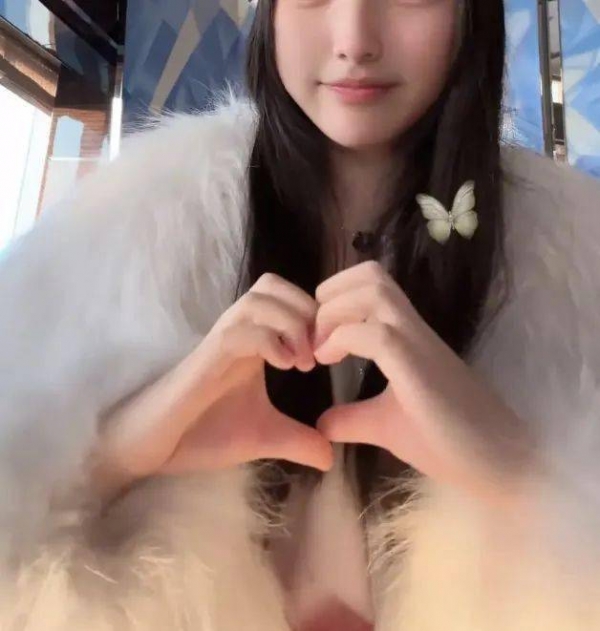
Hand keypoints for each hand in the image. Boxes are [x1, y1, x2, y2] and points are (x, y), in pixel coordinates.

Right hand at [92, 273, 333, 500]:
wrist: (155, 447)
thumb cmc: (204, 433)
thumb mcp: (264, 437)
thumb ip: (297, 440)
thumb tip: (330, 458)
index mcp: (252, 340)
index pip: (285, 295)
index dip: (314, 312)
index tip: (329, 351)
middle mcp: (236, 332)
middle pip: (272, 284)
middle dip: (306, 309)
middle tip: (319, 351)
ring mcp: (219, 341)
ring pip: (258, 299)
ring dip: (291, 323)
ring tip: (302, 363)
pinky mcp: (206, 359)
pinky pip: (239, 331)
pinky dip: (270, 341)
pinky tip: (284, 367)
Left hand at [312, 261, 535, 510]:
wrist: (495, 463)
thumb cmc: (445, 440)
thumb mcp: (384, 424)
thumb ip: (352, 417)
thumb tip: (321, 424)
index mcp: (405, 335)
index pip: (370, 284)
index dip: (334, 297)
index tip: (315, 335)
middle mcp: (412, 328)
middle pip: (369, 274)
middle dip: (329, 294)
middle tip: (312, 336)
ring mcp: (417, 342)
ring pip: (373, 290)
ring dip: (334, 311)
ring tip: (320, 348)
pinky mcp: (418, 365)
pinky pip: (376, 333)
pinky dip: (342, 338)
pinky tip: (328, 362)